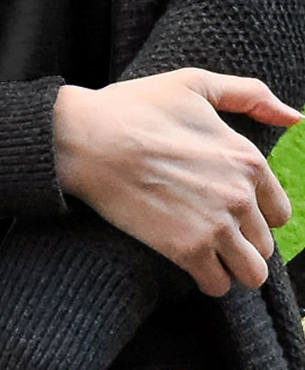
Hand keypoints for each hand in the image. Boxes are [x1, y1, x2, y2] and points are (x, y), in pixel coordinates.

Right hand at [52, 68, 302, 297]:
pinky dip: (207, 278)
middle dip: (239, 239)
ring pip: (251, 273)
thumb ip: (248, 95)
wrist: (85, 137)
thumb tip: (294, 117)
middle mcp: (240, 195)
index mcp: (247, 158)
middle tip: (204, 225)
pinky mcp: (186, 249)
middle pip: (264, 244)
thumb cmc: (134, 107)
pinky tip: (187, 260)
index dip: (253, 211)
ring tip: (203, 250)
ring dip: (230, 266)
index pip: (278, 211)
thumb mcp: (192, 83)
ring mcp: (215, 225)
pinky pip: (218, 286)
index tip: (223, 206)